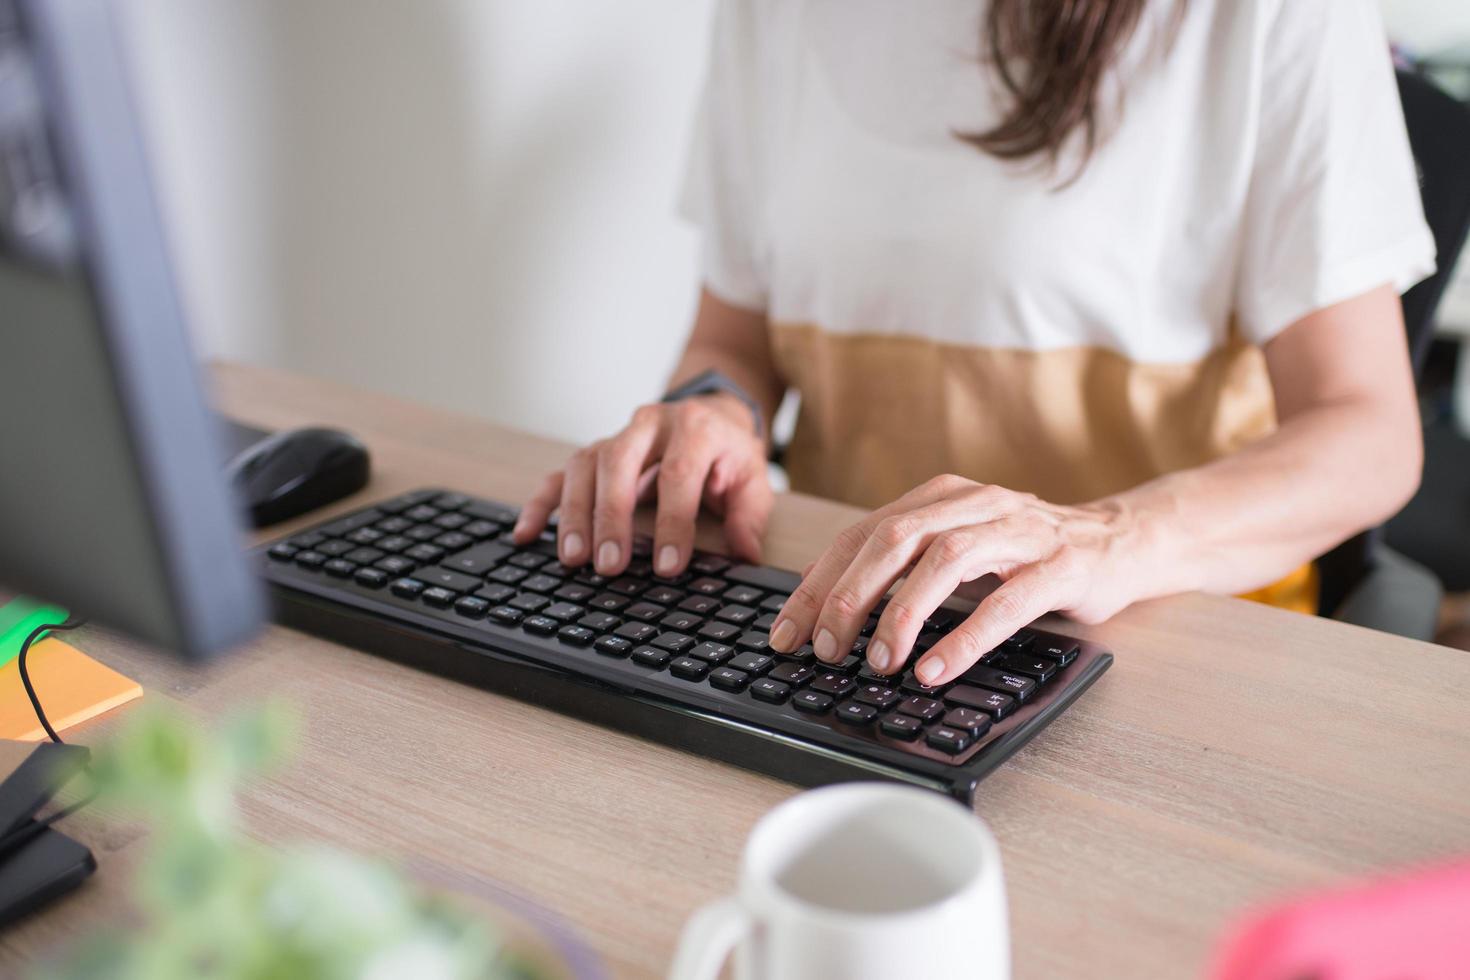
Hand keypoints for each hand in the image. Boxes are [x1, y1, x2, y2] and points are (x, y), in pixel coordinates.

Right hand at [512, 394, 771, 576]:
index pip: (678, 474)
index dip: (672, 522)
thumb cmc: (729, 455)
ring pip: (584, 466)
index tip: (668, 566)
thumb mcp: (752, 479)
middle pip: (620, 464)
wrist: (712, 415)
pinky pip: (559, 474)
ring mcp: (616, 434)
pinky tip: (526, 535)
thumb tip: (744, 555)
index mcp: (695, 428)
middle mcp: (649, 424)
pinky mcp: (594, 452)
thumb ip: (748, 516)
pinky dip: (541, 505)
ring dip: (575, 514)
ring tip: (573, 559)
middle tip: (609, 566)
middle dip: (612, 517)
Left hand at [767, 475, 1142, 684]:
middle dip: (849, 597)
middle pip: (893, 540)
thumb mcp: (957, 549)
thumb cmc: (1026, 554)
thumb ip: (903, 566)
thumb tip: (826, 606)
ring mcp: (1020, 531)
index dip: (818, 583)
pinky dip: (965, 637)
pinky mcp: (1061, 566)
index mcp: (940, 497)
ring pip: (945, 562)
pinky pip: (1006, 602)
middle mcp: (974, 504)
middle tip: (824, 649)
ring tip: (878, 662)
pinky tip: (934, 669)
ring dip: (902, 614)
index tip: (786, 631)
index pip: (862, 535)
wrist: (1122, 541)